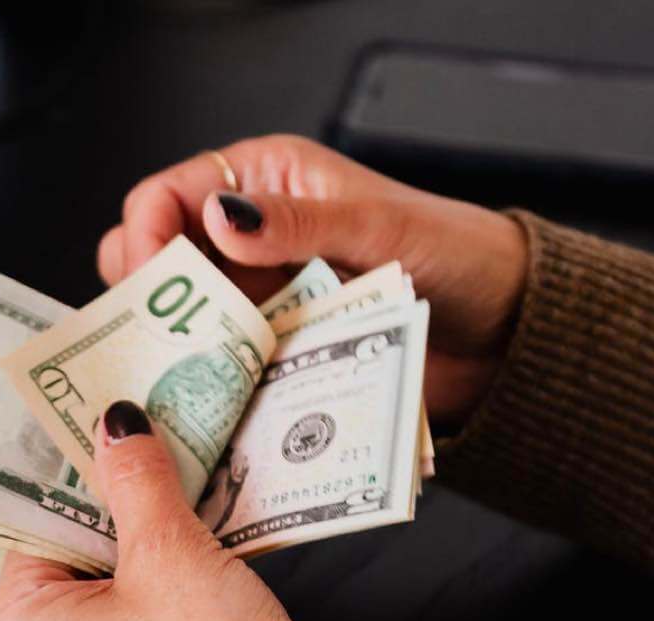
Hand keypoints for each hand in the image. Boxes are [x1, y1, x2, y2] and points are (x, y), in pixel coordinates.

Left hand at [0, 402, 395, 620]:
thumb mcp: (171, 553)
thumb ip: (135, 480)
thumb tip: (117, 429)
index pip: (29, 527)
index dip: (75, 478)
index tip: (106, 434)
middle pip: (66, 561)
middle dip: (114, 514)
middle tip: (155, 461)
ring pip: (105, 595)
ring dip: (146, 552)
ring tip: (188, 508)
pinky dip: (163, 595)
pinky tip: (203, 565)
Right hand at [100, 134, 528, 423]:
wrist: (508, 329)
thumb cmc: (457, 254)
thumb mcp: (377, 227)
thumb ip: (298, 221)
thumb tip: (220, 215)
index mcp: (268, 181)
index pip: (167, 196)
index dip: (144, 236)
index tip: (145, 286)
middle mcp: (254, 236)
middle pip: (161, 261)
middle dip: (148, 299)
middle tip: (152, 338)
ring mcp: (263, 297)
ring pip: (185, 321)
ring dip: (176, 349)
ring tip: (177, 380)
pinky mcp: (277, 351)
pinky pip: (223, 368)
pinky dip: (209, 386)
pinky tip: (207, 406)